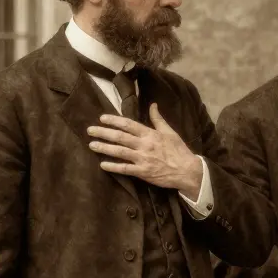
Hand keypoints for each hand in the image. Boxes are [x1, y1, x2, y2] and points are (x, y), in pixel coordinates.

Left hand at [88, 104, 202, 198]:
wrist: (187, 170)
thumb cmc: (179, 150)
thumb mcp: (170, 132)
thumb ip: (158, 119)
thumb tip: (153, 105)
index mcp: (151, 134)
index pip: (128, 125)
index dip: (114, 120)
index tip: (102, 118)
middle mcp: (145, 145)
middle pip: (120, 137)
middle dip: (103, 132)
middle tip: (90, 130)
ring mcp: (143, 159)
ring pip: (119, 152)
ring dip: (104, 147)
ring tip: (92, 145)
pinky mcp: (143, 172)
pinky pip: (125, 169)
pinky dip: (113, 167)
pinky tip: (103, 164)